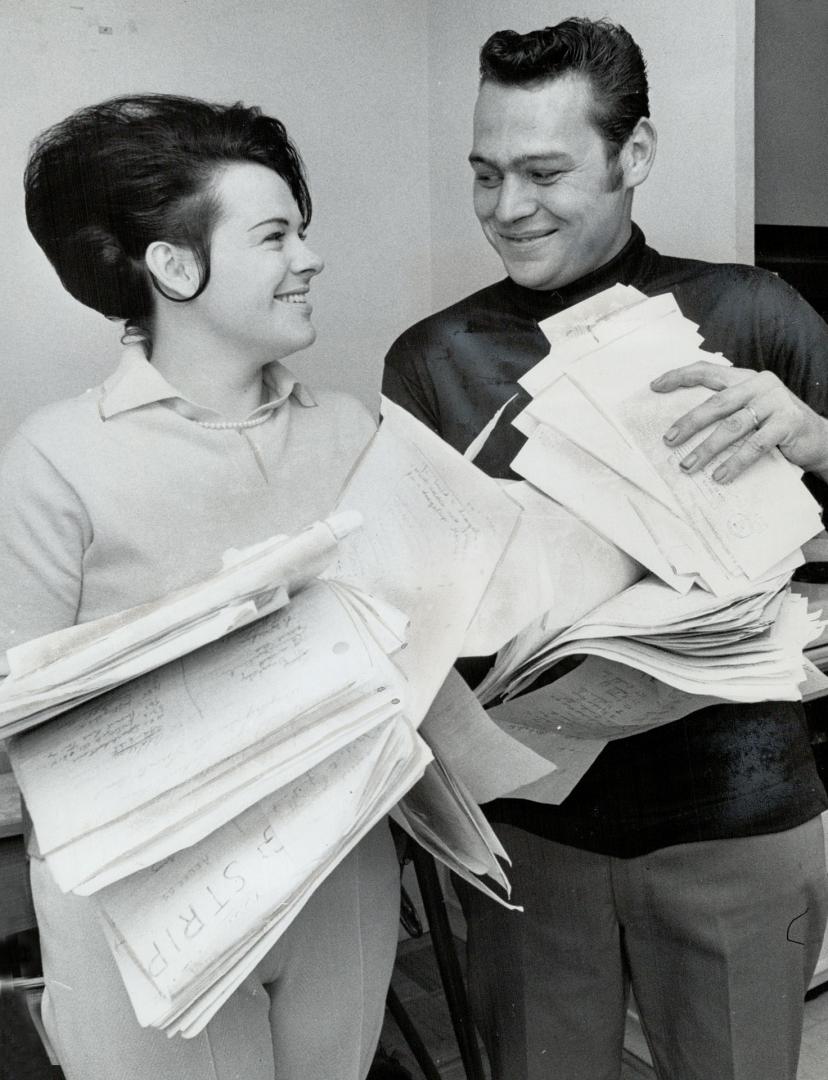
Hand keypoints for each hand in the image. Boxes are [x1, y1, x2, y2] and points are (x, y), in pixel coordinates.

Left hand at [649, 361, 827, 482]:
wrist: (819, 437)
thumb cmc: (775, 426)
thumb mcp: (749, 411)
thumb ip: (725, 411)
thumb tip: (680, 428)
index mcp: (744, 378)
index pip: (707, 371)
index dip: (680, 376)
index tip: (655, 386)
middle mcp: (759, 385)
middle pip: (716, 403)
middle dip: (689, 422)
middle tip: (668, 440)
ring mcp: (775, 402)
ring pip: (732, 426)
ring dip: (707, 448)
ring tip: (688, 465)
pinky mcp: (788, 423)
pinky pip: (755, 445)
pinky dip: (735, 462)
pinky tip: (720, 475)